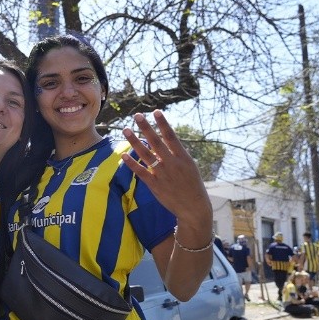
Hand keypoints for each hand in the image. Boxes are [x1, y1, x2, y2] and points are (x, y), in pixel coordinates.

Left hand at [120, 110, 211, 229]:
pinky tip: (124, 155)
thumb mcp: (189, 167)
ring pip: (145, 154)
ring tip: (126, 130)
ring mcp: (163, 174)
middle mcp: (172, 163)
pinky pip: (141, 172)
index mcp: (183, 157)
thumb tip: (162, 142)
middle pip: (156, 142)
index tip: (156, 111)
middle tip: (137, 115)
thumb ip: (175, 155)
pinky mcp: (155, 185)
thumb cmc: (192, 185)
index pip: (171, 136)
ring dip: (135, 141)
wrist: (194, 208)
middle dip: (146, 127)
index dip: (163, 123)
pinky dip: (132, 163)